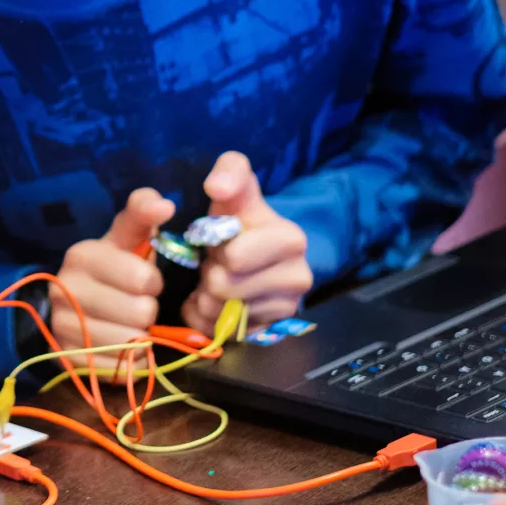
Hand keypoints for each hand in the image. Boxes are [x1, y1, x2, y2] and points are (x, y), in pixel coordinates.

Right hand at [50, 188, 174, 372]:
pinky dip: (129, 361)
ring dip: (141, 338)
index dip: (152, 282)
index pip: (142, 277)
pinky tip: (123, 347)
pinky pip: (118, 367)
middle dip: (148, 312)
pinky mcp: (68, 359)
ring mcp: (63, 327)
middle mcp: (66, 290)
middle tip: (137, 306)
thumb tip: (164, 205)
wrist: (71, 305)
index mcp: (82, 255)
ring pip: (130, 344)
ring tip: (130, 325)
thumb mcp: (126, 237)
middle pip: (139, 314)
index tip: (146, 281)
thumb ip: (143, 213)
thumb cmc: (113, 269)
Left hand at [182, 152, 312, 334]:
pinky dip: (208, 319)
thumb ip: (230, 172)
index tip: (221, 238)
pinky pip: (220, 332)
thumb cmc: (238, 219)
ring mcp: (287, 308)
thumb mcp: (235, 190)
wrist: (252, 255)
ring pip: (219, 313)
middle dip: (209, 273)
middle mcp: (299, 277)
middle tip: (216, 261)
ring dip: (205, 296)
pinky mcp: (270, 331)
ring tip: (216, 280)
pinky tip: (218, 302)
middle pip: (223, 287)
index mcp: (290, 239)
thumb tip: (217, 186)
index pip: (235, 256)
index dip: (216, 246)